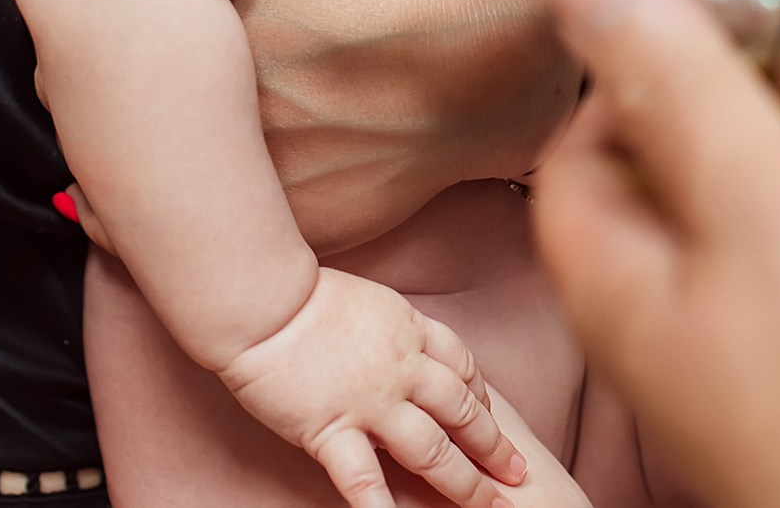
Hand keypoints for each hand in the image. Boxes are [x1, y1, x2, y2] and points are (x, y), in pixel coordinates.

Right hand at [217, 267, 529, 507]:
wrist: (263, 299)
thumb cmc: (300, 293)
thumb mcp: (367, 299)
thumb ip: (388, 328)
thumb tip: (397, 342)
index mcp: (409, 330)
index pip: (462, 368)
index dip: (481, 398)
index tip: (491, 418)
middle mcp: (402, 368)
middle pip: (461, 412)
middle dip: (493, 446)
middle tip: (516, 472)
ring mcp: (371, 402)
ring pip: (432, 449)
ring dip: (464, 482)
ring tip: (488, 505)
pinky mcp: (332, 429)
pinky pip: (364, 478)